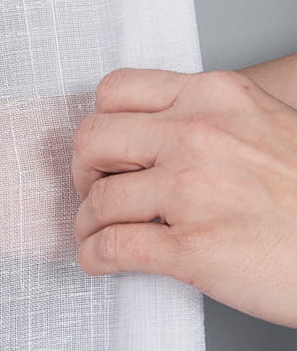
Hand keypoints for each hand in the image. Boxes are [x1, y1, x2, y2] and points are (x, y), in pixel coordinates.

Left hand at [73, 68, 296, 327]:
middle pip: (92, 139)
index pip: (116, 90)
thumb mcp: (266, 124)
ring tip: (96, 233)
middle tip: (95, 190)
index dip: (100, 123)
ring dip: (87, 222)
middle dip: (84, 170)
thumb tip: (148, 137)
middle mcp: (199, 134)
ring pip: (98, 199)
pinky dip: (94, 256)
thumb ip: (209, 119)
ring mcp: (193, 191)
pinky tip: (100, 260)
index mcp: (215, 95)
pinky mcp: (193, 248)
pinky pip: (112, 247)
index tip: (106, 149)